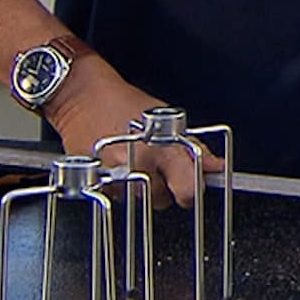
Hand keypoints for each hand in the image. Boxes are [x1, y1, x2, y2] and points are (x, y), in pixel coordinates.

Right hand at [42, 56, 223, 207]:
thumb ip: (194, 148)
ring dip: (142, 189)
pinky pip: (118, 198)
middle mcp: (139, 165)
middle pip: (164, 201)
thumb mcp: (167, 120)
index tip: (192, 184)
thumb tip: (217, 167)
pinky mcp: (96, 182)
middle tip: (156, 164)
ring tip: (135, 160)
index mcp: (162, 150)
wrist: (82, 96)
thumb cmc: (124, 103)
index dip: (193, 190)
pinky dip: (121, 187)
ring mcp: (116, 176)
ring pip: (141, 203)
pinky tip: (118, 164)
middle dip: (164, 188)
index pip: (189, 190)